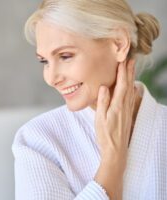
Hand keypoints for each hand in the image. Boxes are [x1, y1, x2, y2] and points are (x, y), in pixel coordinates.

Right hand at [94, 59, 135, 199]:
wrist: (115, 149)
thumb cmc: (105, 135)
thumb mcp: (100, 118)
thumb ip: (103, 102)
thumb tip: (105, 87)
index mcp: (117, 106)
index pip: (121, 85)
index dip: (122, 72)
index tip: (122, 61)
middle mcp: (125, 106)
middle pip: (129, 85)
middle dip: (129, 72)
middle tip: (130, 60)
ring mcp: (127, 110)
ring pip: (131, 90)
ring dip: (131, 78)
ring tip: (131, 69)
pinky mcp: (127, 114)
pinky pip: (131, 97)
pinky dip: (131, 88)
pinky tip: (130, 87)